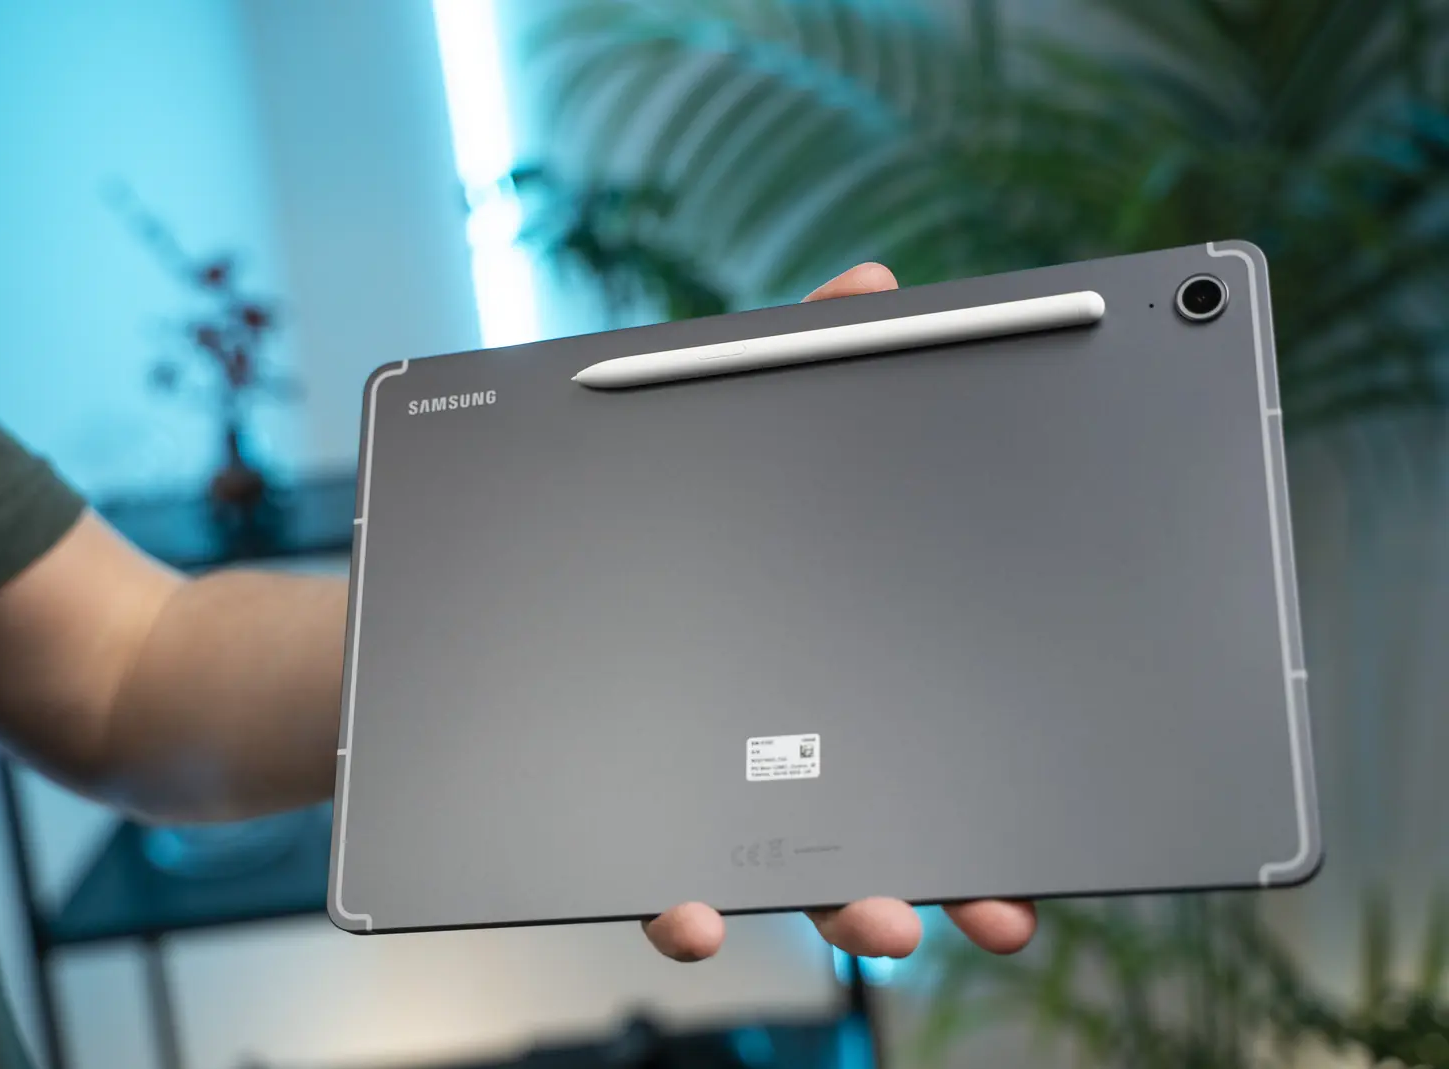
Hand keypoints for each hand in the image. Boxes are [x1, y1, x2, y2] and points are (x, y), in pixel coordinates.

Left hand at [641, 262, 1037, 962]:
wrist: (481, 557)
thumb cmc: (629, 499)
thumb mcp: (716, 424)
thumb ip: (790, 366)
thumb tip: (869, 282)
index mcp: (825, 668)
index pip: (925, 740)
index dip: (993, 801)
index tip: (1041, 850)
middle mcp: (772, 751)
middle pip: (881, 827)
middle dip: (953, 871)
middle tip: (998, 907)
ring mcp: (696, 792)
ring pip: (781, 872)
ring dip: (843, 905)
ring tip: (878, 918)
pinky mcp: (612, 817)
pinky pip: (651, 875)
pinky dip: (678, 902)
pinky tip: (690, 911)